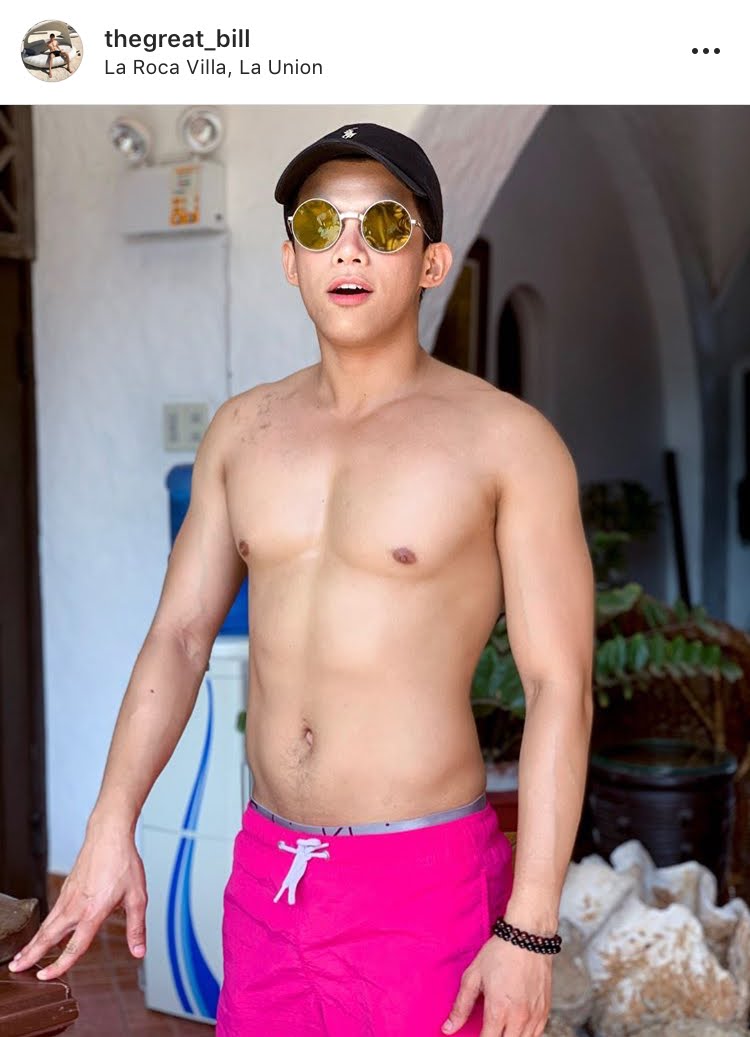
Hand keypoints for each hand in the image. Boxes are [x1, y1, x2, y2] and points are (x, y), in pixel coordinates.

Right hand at [7, 819, 147, 980]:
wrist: (109, 834)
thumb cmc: (123, 862)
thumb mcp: (138, 897)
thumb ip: (136, 927)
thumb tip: (139, 950)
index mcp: (93, 911)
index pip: (74, 946)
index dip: (59, 965)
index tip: (45, 977)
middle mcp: (76, 906)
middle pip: (48, 936)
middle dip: (31, 955)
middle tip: (16, 970)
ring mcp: (68, 895)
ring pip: (47, 924)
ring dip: (33, 942)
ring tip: (21, 956)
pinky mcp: (67, 887)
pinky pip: (52, 912)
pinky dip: (43, 926)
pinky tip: (44, 932)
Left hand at [442, 935, 552, 1036]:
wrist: (528, 937)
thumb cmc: (500, 953)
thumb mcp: (473, 976)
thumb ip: (461, 1006)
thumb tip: (447, 1028)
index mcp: (498, 1010)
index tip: (474, 1035)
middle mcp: (519, 1017)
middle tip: (487, 1030)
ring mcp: (535, 1016)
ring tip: (500, 1028)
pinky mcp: (545, 1011)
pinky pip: (536, 1035)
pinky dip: (525, 1035)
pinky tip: (515, 1028)